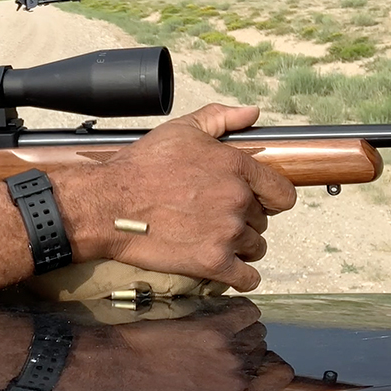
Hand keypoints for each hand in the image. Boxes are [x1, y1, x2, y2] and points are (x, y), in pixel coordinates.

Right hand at [54, 103, 296, 291]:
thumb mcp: (180, 130)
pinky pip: (247, 278)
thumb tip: (252, 112)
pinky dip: (240, 276)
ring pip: (255, 248)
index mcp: (235, 167)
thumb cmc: (140, 166)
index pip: (282, 192)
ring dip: (240, 247)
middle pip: (262, 221)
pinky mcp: (212, 262)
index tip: (256, 202)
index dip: (270, 198)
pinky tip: (227, 269)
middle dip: (243, 221)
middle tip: (214, 218)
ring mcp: (226, 233)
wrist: (108, 204)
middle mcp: (237, 200)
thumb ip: (221, 118)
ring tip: (213, 240)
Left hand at [57, 297, 294, 390]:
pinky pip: (245, 309)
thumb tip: (241, 375)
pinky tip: (220, 309)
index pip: (280, 374)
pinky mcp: (213, 327)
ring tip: (216, 323)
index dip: (270, 362)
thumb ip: (225, 388)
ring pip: (256, 325)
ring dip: (240, 322)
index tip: (259, 355)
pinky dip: (238, 307)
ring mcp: (227, 350)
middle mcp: (237, 375)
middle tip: (222, 336)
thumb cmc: (152, 385)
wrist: (123, 365)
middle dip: (247, 339)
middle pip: (263, 345)